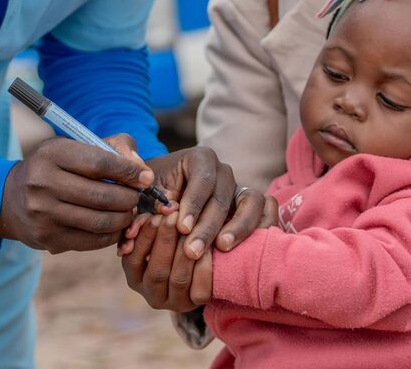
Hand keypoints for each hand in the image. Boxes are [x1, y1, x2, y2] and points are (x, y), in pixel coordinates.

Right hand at [0, 134, 165, 252]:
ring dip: (123, 218)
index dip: (128, 172)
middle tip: (137, 198)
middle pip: (102, 196)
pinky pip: (92, 240)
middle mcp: (43, 183)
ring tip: (129, 211)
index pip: (99, 163)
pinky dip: (111, 234)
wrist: (11, 199)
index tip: (145, 177)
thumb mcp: (74, 146)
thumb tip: (141, 168)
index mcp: (52, 154)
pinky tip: (115, 226)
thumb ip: (112, 148)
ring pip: (99, 221)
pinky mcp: (48, 238)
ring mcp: (44, 214)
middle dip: (129, 198)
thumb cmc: (55, 167)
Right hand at [120, 210, 213, 310]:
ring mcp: (174, 302)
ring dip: (185, 251)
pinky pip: (201, 288)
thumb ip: (149, 222)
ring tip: (191, 228)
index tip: (156, 216)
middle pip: (157, 272)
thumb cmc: (170, 239)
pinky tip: (208, 246)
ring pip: (178, 279)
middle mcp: (152, 295)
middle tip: (174, 217)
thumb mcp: (155, 231)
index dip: (144, 238)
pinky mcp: (196, 303)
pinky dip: (204, 266)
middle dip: (165, 241)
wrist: (198, 259)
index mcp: (135, 278)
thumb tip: (153, 213)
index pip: (133, 261)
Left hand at [145, 147, 265, 258]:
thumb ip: (146, 204)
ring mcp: (239, 187)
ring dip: (238, 227)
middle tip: (192, 251)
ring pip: (250, 202)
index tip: (182, 228)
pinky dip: (259, 227)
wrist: (166, 200)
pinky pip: (266, 210)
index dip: (193, 204)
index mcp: (199, 159)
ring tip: (222, 248)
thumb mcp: (144, 196)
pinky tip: (246, 248)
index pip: (202, 179)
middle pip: (222, 196)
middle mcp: (223, 171)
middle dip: (208, 226)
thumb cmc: (153, 196)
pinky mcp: (250, 206)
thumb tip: (156, 218)